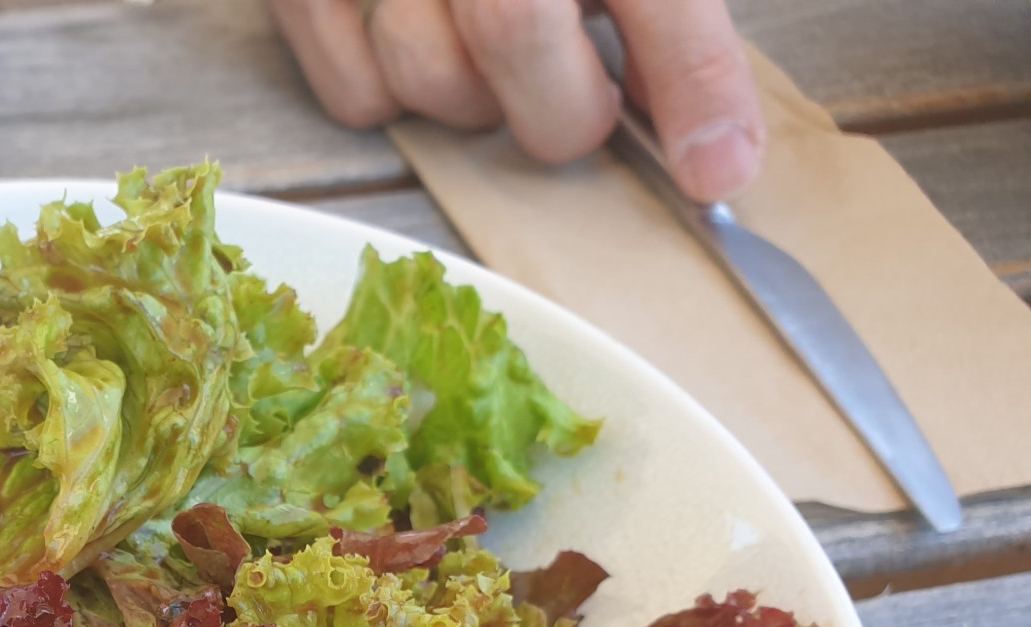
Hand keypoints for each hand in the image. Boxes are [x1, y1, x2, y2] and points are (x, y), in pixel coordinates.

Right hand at [269, 0, 765, 202]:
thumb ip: (659, 3)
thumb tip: (692, 115)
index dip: (692, 83)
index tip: (717, 167)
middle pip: (512, 32)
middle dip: (564, 108)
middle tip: (588, 105)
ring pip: (423, 75)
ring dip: (474, 98)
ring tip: (488, 53)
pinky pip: (354, 93)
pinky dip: (395, 95)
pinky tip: (420, 42)